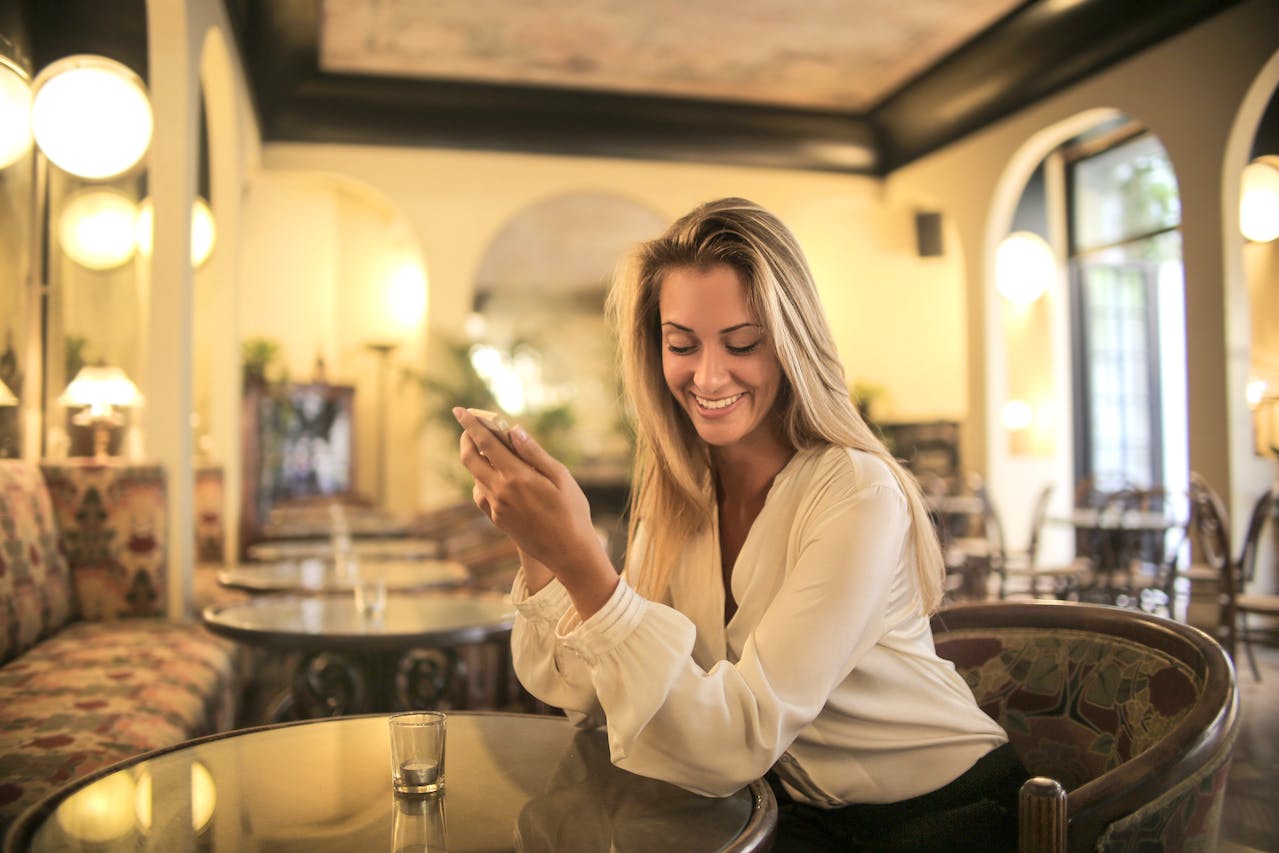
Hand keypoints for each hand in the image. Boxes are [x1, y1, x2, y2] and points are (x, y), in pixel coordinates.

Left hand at [454, 408, 617, 615]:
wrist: (568, 553)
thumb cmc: (572, 512)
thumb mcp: (560, 477)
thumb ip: (534, 453)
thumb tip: (514, 430)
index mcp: (517, 477)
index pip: (485, 443)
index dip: (471, 425)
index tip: (460, 411)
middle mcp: (500, 491)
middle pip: (469, 459)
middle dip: (467, 439)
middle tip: (474, 428)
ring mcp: (496, 508)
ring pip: (474, 476)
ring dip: (477, 459)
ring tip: (493, 449)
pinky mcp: (497, 519)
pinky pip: (481, 494)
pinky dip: (483, 479)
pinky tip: (497, 477)